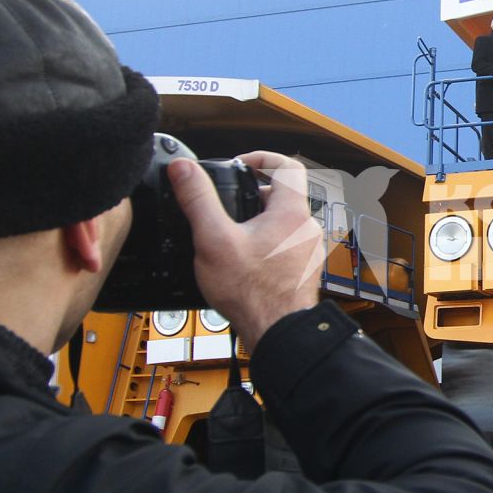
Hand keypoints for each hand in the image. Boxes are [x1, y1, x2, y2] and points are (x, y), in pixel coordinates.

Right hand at [170, 151, 321, 342]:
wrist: (277, 334)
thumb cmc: (250, 293)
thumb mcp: (213, 240)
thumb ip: (198, 200)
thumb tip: (183, 168)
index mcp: (291, 213)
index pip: (288, 166)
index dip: (262, 158)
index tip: (240, 165)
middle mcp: (307, 229)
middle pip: (284, 196)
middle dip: (254, 195)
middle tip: (229, 205)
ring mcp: (310, 252)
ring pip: (285, 223)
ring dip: (260, 222)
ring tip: (233, 235)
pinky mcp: (305, 272)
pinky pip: (288, 246)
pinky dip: (268, 245)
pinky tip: (246, 261)